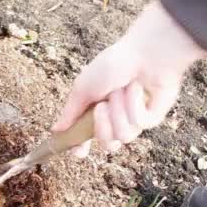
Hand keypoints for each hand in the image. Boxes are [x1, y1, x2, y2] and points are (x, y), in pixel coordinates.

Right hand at [52, 0, 205, 156]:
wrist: (144, 54)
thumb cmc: (111, 65)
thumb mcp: (82, 88)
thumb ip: (70, 112)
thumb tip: (55, 129)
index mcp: (94, 111)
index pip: (86, 137)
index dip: (80, 147)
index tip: (78, 152)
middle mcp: (114, 118)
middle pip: (107, 144)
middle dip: (102, 127)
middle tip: (102, 107)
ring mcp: (133, 119)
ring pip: (122, 137)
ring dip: (118, 112)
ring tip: (121, 91)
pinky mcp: (152, 118)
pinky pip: (138, 125)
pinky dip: (133, 106)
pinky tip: (137, 90)